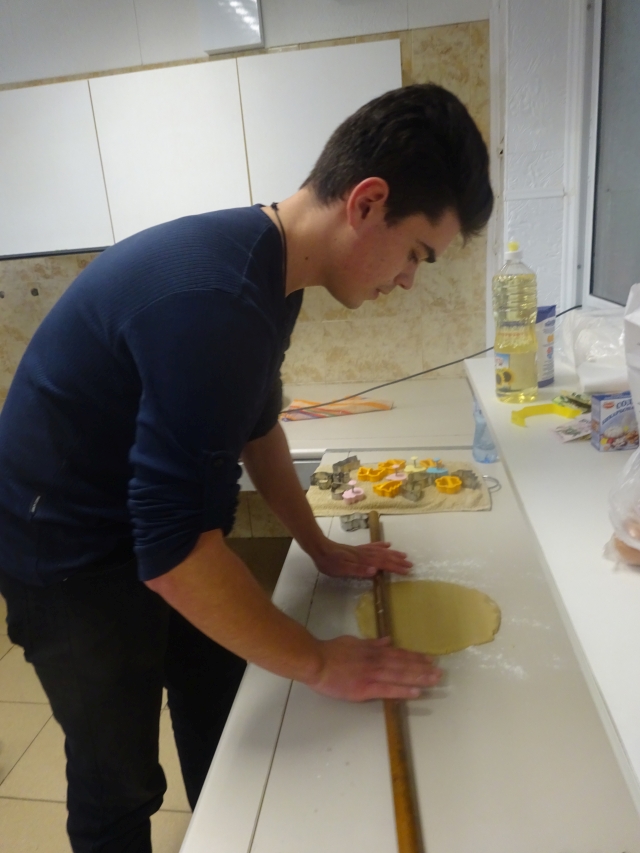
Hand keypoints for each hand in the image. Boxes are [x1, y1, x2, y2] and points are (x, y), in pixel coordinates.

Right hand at [307, 635, 441, 700]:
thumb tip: (387, 640)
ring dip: (419, 677)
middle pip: (404, 664)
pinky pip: (388, 689)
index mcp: (373, 650)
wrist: (316, 661)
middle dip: (423, 668)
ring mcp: (372, 674)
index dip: (415, 657)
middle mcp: (376, 661)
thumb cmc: (331, 651)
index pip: (399, 654)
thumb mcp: (353, 641)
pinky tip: (416, 692)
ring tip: (434, 680)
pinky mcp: (365, 688)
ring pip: (400, 675)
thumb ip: (371, 643)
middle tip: (440, 671)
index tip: (429, 659)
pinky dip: (403, 690)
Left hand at [312, 539, 411, 578]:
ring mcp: (361, 550)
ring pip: (381, 551)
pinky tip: (387, 544)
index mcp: (363, 560)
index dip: (395, 567)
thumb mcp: (341, 570)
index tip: (407, 570)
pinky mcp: (357, 549)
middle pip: (385, 557)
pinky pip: (372, 546)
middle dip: (398, 561)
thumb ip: (358, 570)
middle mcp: (365, 554)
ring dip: (393, 553)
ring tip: (403, 555)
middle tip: (410, 565)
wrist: (319, 548)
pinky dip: (381, 545)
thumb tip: (375, 571)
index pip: (383, 564)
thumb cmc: (329, 563)